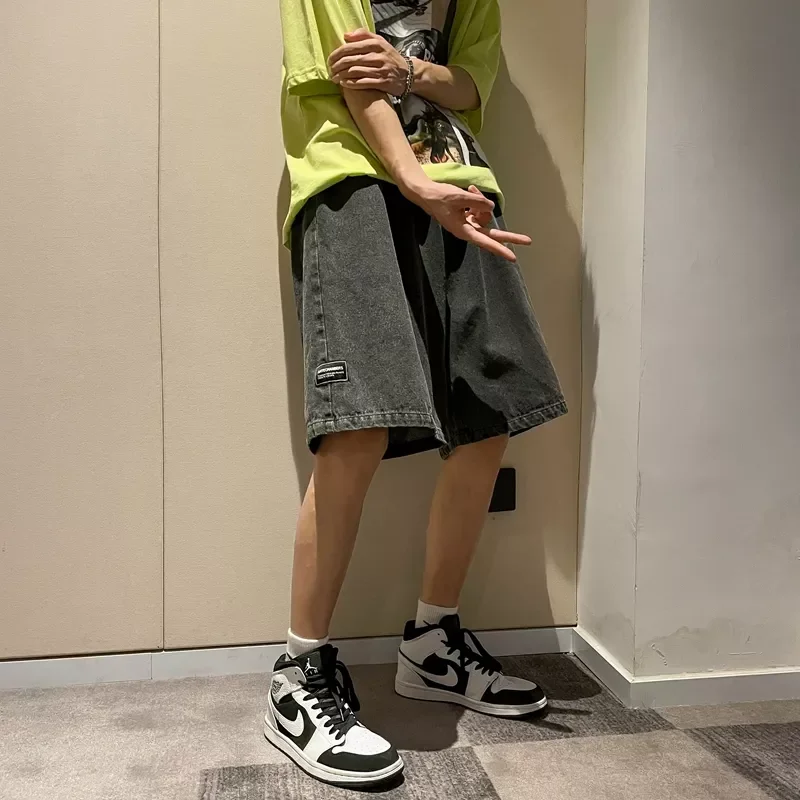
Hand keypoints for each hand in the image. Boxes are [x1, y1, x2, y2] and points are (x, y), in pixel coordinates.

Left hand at [329, 29, 410, 96]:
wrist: (408, 74)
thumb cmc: (390, 57)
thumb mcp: (380, 42)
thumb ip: (363, 35)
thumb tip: (346, 36)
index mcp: (376, 43)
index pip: (352, 46)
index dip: (338, 53)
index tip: (330, 59)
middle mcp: (379, 56)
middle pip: (352, 59)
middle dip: (338, 65)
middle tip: (330, 70)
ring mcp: (381, 70)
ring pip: (356, 71)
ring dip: (342, 75)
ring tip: (334, 78)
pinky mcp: (383, 83)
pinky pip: (363, 82)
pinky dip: (352, 83)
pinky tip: (344, 84)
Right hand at [403, 182, 530, 262]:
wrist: (426, 193)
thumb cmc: (439, 197)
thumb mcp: (458, 197)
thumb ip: (477, 202)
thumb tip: (491, 207)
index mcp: (464, 231)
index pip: (486, 241)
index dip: (500, 248)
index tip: (513, 256)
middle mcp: (468, 229)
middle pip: (492, 234)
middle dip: (509, 235)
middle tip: (528, 241)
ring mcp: (468, 222)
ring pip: (485, 215)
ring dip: (481, 201)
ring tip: (470, 190)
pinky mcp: (467, 216)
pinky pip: (479, 208)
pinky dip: (476, 199)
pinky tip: (469, 191)